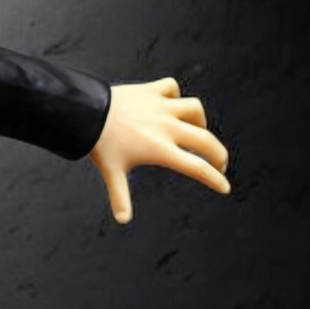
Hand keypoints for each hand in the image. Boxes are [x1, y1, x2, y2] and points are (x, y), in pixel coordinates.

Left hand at [90, 78, 230, 220]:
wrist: (85, 112)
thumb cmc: (99, 144)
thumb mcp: (112, 171)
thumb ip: (120, 196)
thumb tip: (123, 220)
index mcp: (161, 149)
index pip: (196, 167)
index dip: (214, 179)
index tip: (224, 187)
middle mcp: (167, 127)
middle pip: (205, 140)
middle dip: (218, 155)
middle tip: (220, 164)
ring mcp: (161, 106)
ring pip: (194, 108)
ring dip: (200, 120)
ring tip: (196, 130)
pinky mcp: (152, 90)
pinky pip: (172, 88)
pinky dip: (174, 95)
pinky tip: (171, 104)